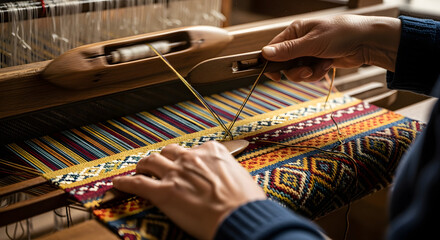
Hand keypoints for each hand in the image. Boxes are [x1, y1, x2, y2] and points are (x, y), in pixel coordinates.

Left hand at [112, 141, 266, 239]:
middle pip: (169, 151)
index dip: (186, 158)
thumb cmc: (245, 202)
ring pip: (151, 161)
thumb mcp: (240, 178)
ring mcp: (176, 173)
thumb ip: (225, 172)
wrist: (240, 217)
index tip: (185, 164)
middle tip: (159, 165)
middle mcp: (192, 158)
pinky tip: (118, 183)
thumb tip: (224, 180)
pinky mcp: (163, 192)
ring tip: (140, 169)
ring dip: (144, 165)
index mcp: (213, 151)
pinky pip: (138, 183)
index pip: (193, 149)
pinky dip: (126, 183)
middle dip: (164, 158)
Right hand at [262, 15, 400, 81]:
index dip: (271, 63)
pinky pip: (309, 74)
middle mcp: (299, 42)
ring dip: (310, 73)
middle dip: (296, 71)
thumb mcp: (312, 43)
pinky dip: (317, 73)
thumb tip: (265, 53)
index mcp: (295, 31)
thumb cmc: (341, 34)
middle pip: (284, 65)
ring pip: (297, 72)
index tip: (274, 75)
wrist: (366, 42)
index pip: (273, 49)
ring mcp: (308, 53)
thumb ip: (288, 50)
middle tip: (307, 71)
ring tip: (323, 65)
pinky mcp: (317, 62)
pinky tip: (328, 65)